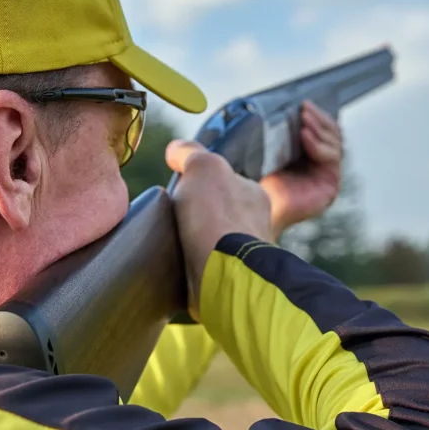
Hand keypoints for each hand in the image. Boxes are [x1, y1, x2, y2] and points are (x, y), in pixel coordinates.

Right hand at [166, 140, 273, 317]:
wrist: (222, 272)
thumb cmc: (217, 216)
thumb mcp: (203, 167)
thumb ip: (191, 152)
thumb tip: (176, 149)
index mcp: (255, 195)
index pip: (225, 182)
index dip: (200, 183)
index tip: (180, 190)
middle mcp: (256, 224)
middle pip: (218, 212)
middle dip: (197, 215)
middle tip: (172, 217)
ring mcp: (245, 255)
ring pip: (213, 240)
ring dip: (194, 241)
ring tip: (172, 241)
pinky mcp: (230, 280)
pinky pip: (208, 266)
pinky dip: (194, 264)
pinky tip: (179, 263)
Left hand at [260, 101, 343, 239]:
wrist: (252, 210)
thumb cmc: (253, 182)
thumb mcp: (260, 150)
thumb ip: (266, 132)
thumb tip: (257, 107)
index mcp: (304, 155)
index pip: (320, 129)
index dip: (315, 116)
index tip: (301, 104)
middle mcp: (318, 166)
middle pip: (331, 134)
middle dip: (319, 118)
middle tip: (304, 108)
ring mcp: (326, 176)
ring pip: (335, 143)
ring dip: (320, 128)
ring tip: (304, 119)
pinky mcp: (330, 186)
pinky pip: (332, 159)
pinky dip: (320, 145)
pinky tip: (305, 137)